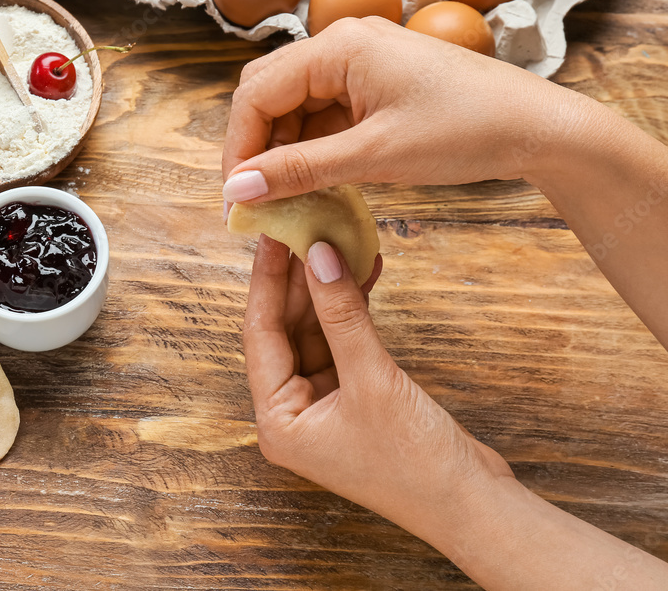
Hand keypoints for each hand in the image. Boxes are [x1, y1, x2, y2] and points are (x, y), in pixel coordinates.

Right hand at [222, 17, 591, 202]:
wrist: (536, 128)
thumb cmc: (466, 130)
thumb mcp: (374, 156)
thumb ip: (299, 171)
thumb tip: (238, 190)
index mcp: (338, 47)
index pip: (257, 94)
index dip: (239, 148)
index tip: (237, 198)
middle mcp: (343, 45)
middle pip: (268, 95)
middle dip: (255, 148)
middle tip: (253, 200)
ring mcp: (360, 64)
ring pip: (294, 108)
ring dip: (283, 152)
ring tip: (284, 199)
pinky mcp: (375, 86)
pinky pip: (324, 116)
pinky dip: (312, 149)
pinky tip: (313, 183)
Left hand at [245, 236, 512, 539]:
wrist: (473, 505)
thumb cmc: (416, 461)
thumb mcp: (372, 379)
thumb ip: (342, 314)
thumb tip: (317, 256)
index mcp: (277, 420)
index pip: (260, 336)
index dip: (267, 281)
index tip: (272, 234)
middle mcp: (291, 413)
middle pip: (285, 331)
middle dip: (299, 280)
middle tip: (305, 228)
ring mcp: (322, 406)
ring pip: (315, 332)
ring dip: (328, 290)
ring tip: (337, 241)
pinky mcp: (353, 399)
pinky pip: (342, 343)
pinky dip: (352, 311)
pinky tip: (364, 273)